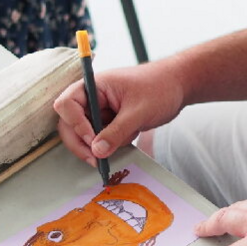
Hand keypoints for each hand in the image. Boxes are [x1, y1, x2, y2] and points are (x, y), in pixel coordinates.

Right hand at [52, 58, 186, 165]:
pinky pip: (101, 138)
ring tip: (127, 137)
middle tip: (97, 160)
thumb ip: (117, 132)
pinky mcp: (110, 120)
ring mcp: (101, 109)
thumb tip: (96, 151)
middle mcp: (93, 97)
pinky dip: (113, 143)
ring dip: (100, 144)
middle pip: (70, 123)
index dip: (75, 124)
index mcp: (95, 85)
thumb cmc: (160, 87)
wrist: (179, 85)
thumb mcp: (139, 111)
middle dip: (82, 143)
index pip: (67, 104)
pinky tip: (132, 134)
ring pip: (85, 134)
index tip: (92, 139)